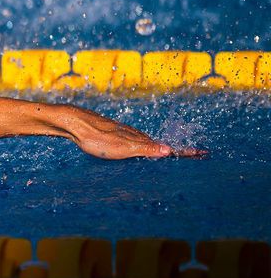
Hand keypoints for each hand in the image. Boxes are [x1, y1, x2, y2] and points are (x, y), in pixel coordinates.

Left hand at [59, 107, 206, 159]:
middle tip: (195, 154)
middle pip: (158, 143)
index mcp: (139, 139)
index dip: (184, 151)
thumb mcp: (122, 147)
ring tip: (170, 153)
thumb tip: (170, 151)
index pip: (166, 147)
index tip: (203, 153)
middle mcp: (133, 134)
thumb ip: (145, 149)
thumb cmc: (97, 138)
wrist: (74, 123)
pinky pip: (130, 139)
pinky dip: (141, 144)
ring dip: (158, 147)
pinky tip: (137, 145)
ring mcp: (122, 132)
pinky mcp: (110, 132)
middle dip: (176, 150)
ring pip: (144, 141)